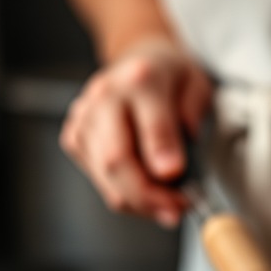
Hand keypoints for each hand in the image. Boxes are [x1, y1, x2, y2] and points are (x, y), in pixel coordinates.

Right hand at [59, 38, 212, 226]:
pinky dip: (126, 197)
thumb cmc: (169, 77)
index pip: (151, 127)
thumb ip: (190, 117)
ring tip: (167, 204)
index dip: (164, 160)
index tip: (179, 183)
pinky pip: (101, 183)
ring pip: (107, 180)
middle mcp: (105, 97)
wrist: (137, 60)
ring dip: (141, 203)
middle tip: (177, 209)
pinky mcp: (74, 139)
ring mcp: (84, 118)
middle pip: (117, 161)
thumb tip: (171, 165)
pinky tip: (146, 191)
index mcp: (141, 79)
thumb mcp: (196, 85)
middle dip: (150, 197)